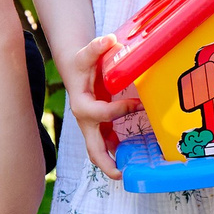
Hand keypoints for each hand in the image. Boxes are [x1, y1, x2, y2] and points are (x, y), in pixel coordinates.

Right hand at [61, 32, 142, 178]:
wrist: (76, 68)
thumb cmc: (82, 62)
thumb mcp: (86, 53)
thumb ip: (96, 46)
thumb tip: (109, 39)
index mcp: (81, 104)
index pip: (101, 114)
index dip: (119, 110)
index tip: (137, 103)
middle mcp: (85, 120)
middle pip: (92, 147)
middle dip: (105, 161)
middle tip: (120, 174)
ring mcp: (92, 126)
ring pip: (98, 150)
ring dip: (111, 163)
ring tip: (128, 174)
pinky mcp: (98, 126)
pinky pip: (106, 143)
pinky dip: (117, 152)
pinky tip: (131, 159)